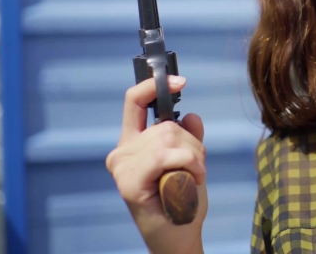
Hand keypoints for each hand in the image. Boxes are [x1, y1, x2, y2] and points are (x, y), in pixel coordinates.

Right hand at [106, 75, 207, 253]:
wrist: (179, 235)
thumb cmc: (182, 201)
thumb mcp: (190, 161)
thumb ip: (188, 138)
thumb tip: (190, 114)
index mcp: (132, 144)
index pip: (133, 102)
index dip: (153, 86)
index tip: (180, 80)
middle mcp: (121, 152)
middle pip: (166, 124)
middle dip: (191, 144)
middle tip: (194, 169)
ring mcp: (122, 166)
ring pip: (170, 137)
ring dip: (193, 157)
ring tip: (189, 179)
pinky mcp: (129, 180)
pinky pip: (166, 155)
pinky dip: (187, 164)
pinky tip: (189, 180)